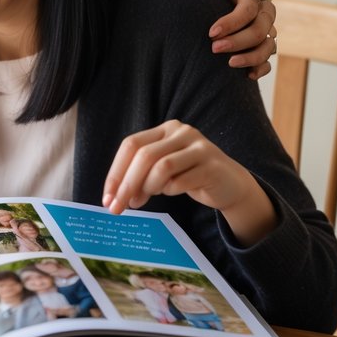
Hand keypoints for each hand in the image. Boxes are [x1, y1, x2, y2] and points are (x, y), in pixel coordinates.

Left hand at [101, 120, 276, 245]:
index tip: (107, 197)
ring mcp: (199, 147)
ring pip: (161, 166)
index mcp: (166, 129)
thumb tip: (115, 195)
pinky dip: (169, 191)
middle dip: (126, 184)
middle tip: (117, 208)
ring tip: (143, 200)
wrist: (230, 184)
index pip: (131, 144)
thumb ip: (141, 174)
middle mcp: (182, 132)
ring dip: (147, 188)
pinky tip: (170, 193)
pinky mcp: (212, 166)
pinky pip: (181, 181)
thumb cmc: (190, 176)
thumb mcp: (162, 170)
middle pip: (144, 155)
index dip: (116, 171)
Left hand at [195, 0, 276, 79]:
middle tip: (214, 48)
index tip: (211, 32)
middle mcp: (263, 13)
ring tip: (228, 63)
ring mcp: (266, 31)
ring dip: (250, 57)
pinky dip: (261, 68)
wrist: (210, 2)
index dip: (232, 22)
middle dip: (238, 41)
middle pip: (260, 30)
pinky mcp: (263, 46)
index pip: (248, 10)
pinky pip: (269, 61)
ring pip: (268, 47)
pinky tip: (246, 75)